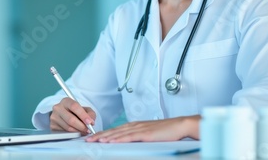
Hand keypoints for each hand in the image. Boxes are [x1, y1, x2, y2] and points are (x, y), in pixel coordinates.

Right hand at [50, 97, 96, 134]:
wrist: (64, 115)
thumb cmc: (76, 112)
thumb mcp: (85, 110)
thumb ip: (90, 114)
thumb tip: (91, 122)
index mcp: (66, 101)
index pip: (74, 107)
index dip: (83, 115)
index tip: (90, 122)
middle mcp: (58, 108)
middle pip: (71, 119)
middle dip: (81, 126)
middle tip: (88, 130)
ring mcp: (54, 117)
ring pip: (68, 128)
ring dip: (78, 131)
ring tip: (84, 131)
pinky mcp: (52, 126)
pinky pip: (64, 133)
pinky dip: (73, 134)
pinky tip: (77, 132)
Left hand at [85, 115, 200, 142]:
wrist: (180, 125)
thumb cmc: (168, 131)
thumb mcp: (150, 134)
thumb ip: (140, 136)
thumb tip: (131, 142)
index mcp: (136, 125)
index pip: (117, 130)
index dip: (104, 134)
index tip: (94, 137)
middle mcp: (135, 125)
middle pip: (114, 131)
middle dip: (100, 135)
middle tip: (87, 140)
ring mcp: (139, 129)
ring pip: (118, 133)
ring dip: (105, 137)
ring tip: (94, 141)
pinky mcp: (144, 134)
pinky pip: (128, 137)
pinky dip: (117, 139)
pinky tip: (109, 141)